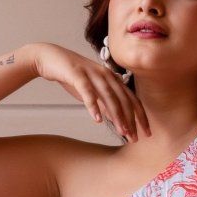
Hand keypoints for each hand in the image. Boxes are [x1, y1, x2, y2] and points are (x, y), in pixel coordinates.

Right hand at [31, 42, 149, 140]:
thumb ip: (104, 104)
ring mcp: (92, 73)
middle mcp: (106, 75)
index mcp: (112, 79)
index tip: (146, 133)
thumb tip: (116, 119)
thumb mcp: (92, 92)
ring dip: (117, 115)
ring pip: (109, 96)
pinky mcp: (77, 74)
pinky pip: (87, 91)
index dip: (140, 117)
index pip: (131, 100)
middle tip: (135, 138)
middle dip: (131, 120)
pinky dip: (93, 106)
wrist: (50, 58)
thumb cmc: (72, 76)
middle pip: (123, 99)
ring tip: (122, 132)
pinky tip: (97, 119)